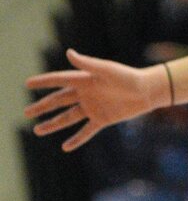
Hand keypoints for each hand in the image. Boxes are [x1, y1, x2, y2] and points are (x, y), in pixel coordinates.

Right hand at [24, 49, 169, 151]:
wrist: (148, 91)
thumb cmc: (128, 77)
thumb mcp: (107, 70)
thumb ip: (88, 64)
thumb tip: (69, 53)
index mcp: (85, 79)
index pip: (59, 80)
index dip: (44, 81)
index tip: (27, 83)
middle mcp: (86, 94)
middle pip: (59, 101)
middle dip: (42, 106)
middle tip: (26, 112)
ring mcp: (93, 107)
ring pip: (68, 117)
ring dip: (53, 124)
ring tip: (37, 130)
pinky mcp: (103, 119)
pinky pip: (87, 131)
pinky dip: (77, 139)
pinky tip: (65, 147)